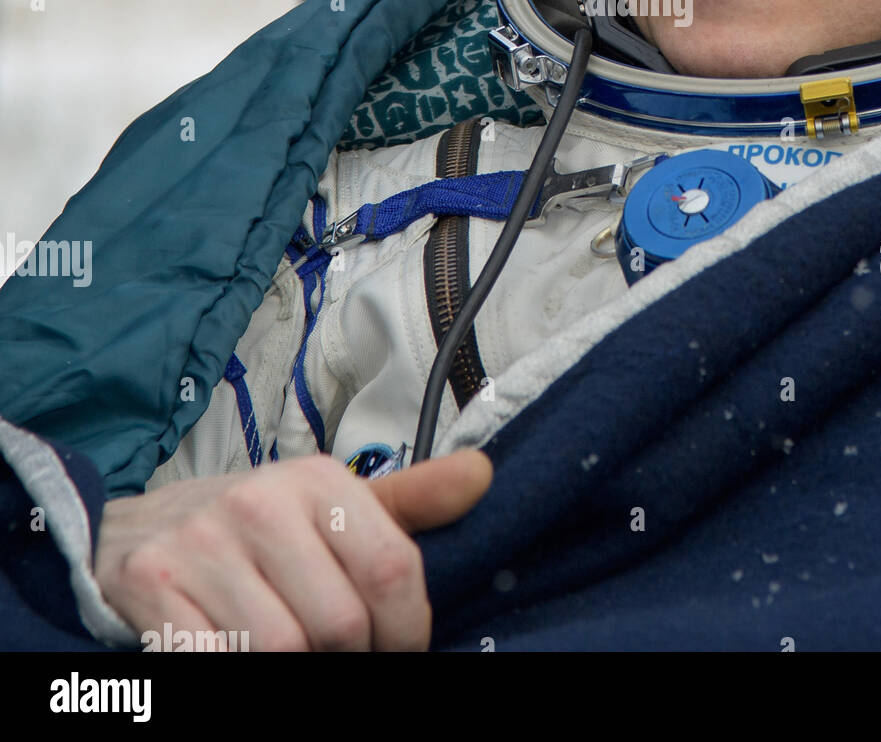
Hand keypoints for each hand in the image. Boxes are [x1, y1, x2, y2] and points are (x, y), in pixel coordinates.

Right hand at [93, 450, 491, 650]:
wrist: (134, 529)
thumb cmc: (254, 526)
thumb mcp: (330, 503)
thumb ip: (409, 501)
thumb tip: (483, 475)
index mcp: (317, 479)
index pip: (392, 569)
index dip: (407, 631)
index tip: (400, 650)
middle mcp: (261, 501)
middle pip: (340, 624)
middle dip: (349, 659)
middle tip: (339, 658)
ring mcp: (203, 542)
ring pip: (281, 650)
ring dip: (294, 670)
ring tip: (292, 655)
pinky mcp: (152, 584)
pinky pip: (212, 661)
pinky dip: (233, 670)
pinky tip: (237, 656)